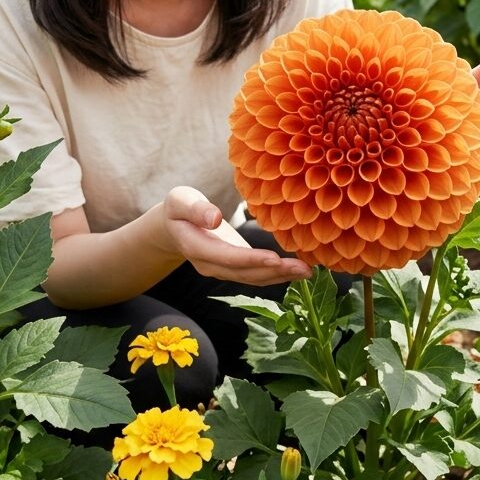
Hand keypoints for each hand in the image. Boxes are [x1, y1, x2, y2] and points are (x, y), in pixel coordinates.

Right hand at [162, 186, 310, 286]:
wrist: (172, 226)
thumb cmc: (179, 208)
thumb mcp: (180, 201)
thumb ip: (196, 209)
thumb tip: (215, 218)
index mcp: (196, 248)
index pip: (227, 257)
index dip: (251, 260)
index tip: (275, 258)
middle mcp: (211, 265)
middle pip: (245, 273)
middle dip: (275, 272)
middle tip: (303, 268)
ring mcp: (222, 270)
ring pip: (253, 278)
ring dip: (281, 277)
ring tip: (307, 272)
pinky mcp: (234, 267)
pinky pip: (256, 275)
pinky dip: (277, 275)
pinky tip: (298, 271)